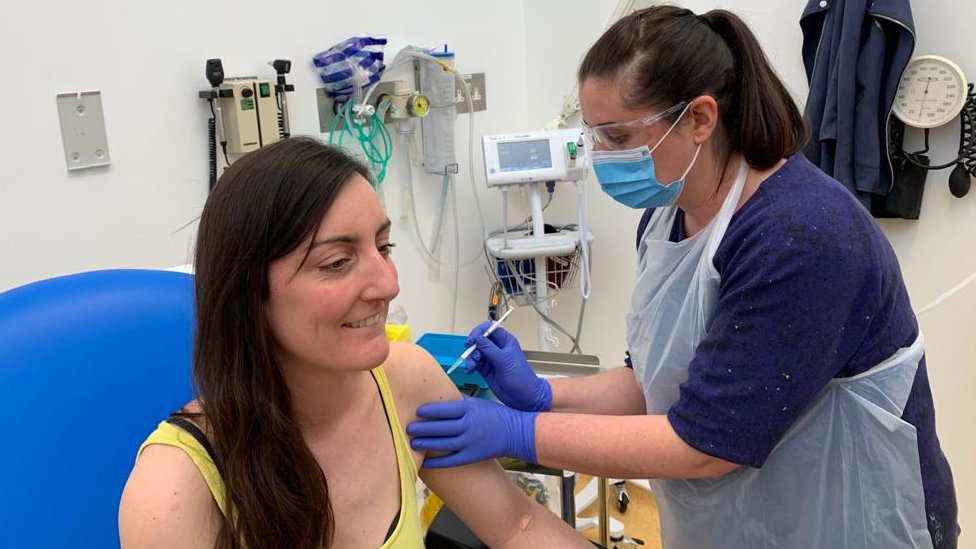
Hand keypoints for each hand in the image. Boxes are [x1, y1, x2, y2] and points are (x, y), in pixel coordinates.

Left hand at [407, 396, 537, 467]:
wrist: (516, 432)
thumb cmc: (495, 415)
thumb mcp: (477, 404)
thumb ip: (458, 403)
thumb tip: (438, 399)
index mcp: (469, 411)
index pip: (444, 410)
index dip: (429, 411)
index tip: (417, 411)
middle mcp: (468, 426)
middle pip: (440, 428)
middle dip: (422, 429)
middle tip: (408, 428)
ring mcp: (470, 443)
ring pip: (443, 444)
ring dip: (426, 444)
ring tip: (412, 443)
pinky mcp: (472, 457)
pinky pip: (451, 461)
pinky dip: (437, 462)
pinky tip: (425, 462)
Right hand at [465, 322, 551, 411]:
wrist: (523, 397)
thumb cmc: (521, 378)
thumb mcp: (505, 361)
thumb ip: (490, 349)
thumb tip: (478, 339)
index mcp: (506, 341)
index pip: (490, 328)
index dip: (480, 331)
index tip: (473, 339)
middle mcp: (497, 348)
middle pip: (480, 339)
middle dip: (473, 345)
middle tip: (469, 351)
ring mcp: (491, 359)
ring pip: (475, 352)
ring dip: (470, 357)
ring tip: (471, 366)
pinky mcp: (486, 369)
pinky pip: (474, 363)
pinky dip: (470, 365)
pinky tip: (470, 370)